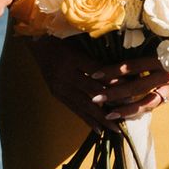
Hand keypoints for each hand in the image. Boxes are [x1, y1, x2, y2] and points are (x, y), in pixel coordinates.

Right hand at [24, 34, 150, 137]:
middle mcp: (64, 75)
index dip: (114, 81)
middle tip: (128, 114)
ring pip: (83, 105)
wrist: (38, 43)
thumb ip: (98, 56)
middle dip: (111, 104)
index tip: (131, 89)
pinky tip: (99, 130)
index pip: (97, 72)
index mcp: (72, 58)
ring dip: (101, 118)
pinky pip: (74, 109)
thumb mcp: (81, 42)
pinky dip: (87, 120)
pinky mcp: (56, 94)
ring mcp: (59, 86)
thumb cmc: (64, 38)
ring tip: (116, 129)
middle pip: (91, 91)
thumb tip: (122, 71)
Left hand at [93, 51, 168, 124]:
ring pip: (146, 103)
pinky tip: (126, 114)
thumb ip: (141, 46)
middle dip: (114, 94)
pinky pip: (155, 104)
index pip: (133, 66)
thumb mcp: (159, 38)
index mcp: (163, 57)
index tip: (95, 75)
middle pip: (137, 87)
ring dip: (125, 110)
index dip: (113, 71)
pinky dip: (140, 109)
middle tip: (95, 98)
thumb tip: (113, 53)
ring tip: (109, 114)